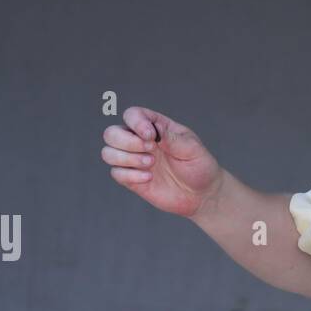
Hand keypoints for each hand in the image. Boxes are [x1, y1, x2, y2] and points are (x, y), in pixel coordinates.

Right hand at [101, 106, 223, 217]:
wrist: (202, 195)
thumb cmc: (199, 166)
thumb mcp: (192, 148)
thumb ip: (172, 138)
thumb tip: (154, 130)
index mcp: (155, 127)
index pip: (132, 115)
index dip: (136, 123)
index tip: (152, 136)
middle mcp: (140, 142)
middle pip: (111, 133)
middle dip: (127, 142)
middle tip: (151, 151)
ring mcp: (134, 161)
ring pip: (108, 153)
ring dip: (126, 158)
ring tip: (150, 164)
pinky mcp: (132, 180)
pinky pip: (116, 173)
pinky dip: (130, 175)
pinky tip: (149, 178)